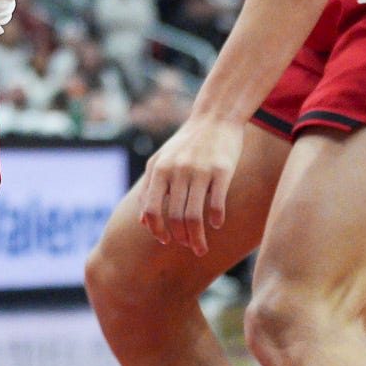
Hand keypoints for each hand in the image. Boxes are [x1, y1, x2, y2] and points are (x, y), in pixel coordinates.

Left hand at [136, 114, 244, 255]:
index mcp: (159, 169)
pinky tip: (216, 224)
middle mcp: (177, 170)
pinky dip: (216, 220)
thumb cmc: (186, 143)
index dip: (157, 230)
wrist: (215, 117)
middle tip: (189, 247)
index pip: (151, 209)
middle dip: (180, 239)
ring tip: (201, 248)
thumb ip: (149, 188)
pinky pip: (217, 204)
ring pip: (195, 216)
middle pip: (174, 217)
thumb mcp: (161, 160)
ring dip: (197, 238)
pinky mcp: (222, 170)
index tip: (165, 240)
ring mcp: (200, 170)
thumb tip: (143, 221)